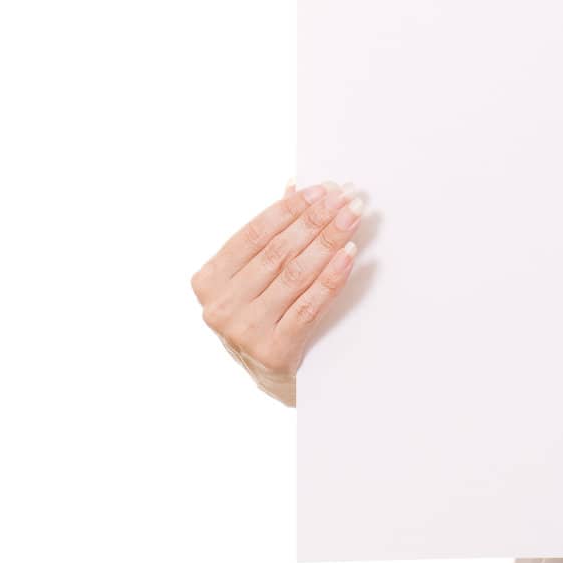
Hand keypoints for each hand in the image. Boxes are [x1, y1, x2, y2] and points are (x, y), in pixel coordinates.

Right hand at [190, 179, 365, 404]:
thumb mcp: (254, 276)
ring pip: (295, 274)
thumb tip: (294, 187)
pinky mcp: (274, 350)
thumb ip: (270, 235)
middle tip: (347, 198)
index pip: (256, 233)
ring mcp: (245, 331)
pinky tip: (350, 254)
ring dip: (329, 241)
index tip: (323, 189)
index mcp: (209, 280)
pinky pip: (310, 305)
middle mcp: (221, 306)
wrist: (269, 376)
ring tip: (353, 217)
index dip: (292, 208)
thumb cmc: (261, 314)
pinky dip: (332, 276)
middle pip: (278, 251)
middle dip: (317, 220)